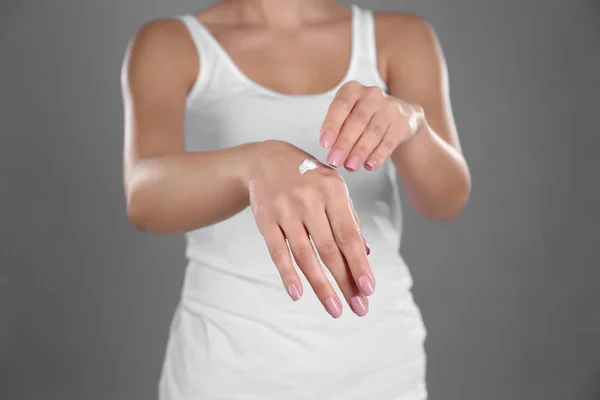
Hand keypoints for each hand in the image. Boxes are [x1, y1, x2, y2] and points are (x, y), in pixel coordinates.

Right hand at [247, 140, 374, 317]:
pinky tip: (298, 294)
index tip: (369, 289)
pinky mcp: (265, 219)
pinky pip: (277, 252)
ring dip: (321, 286)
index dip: (359, 264)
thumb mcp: (334, 188)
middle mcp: (309, 199)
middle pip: (329, 249)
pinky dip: (287, 274)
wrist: (266, 160)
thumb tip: (364, 254)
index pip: (349, 235)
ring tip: (335, 308)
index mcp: (333, 190)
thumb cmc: (308, 178)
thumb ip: (348, 219)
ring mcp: (285, 210)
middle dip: (345, 281)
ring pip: (304, 255)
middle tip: (359, 308)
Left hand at [319, 80, 424, 171]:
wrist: (400, 114)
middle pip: (357, 121)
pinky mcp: (402, 123)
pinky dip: (378, 155)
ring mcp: (389, 108)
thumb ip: (337, 127)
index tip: (324, 144)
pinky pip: (388, 142)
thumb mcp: (347, 113)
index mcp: (353, 90)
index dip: (332, 124)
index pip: (341, 105)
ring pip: (373, 132)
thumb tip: (330, 148)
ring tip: (350, 166)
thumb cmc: (363, 116)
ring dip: (360, 151)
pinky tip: (369, 166)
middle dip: (344, 143)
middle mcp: (372, 95)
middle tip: (334, 161)